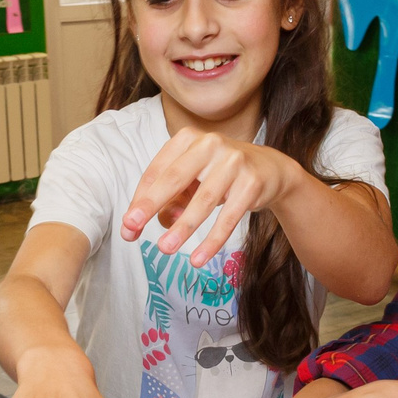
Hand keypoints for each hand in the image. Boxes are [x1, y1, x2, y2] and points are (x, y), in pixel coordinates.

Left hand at [120, 128, 298, 266]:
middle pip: (174, 178)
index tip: (128, 224)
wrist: (270, 170)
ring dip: (182, 228)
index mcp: (188, 138)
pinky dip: (212, 240)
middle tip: (131, 226)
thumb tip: (154, 223)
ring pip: (203, 201)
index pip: (157, 171)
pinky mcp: (252, 182)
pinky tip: (198, 258)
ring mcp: (234, 161)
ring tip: (165, 248)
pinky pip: (228, 217)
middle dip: (151, 205)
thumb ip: (170, 199)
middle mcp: (210, 144)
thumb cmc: (219, 175)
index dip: (141, 199)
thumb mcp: (192, 181)